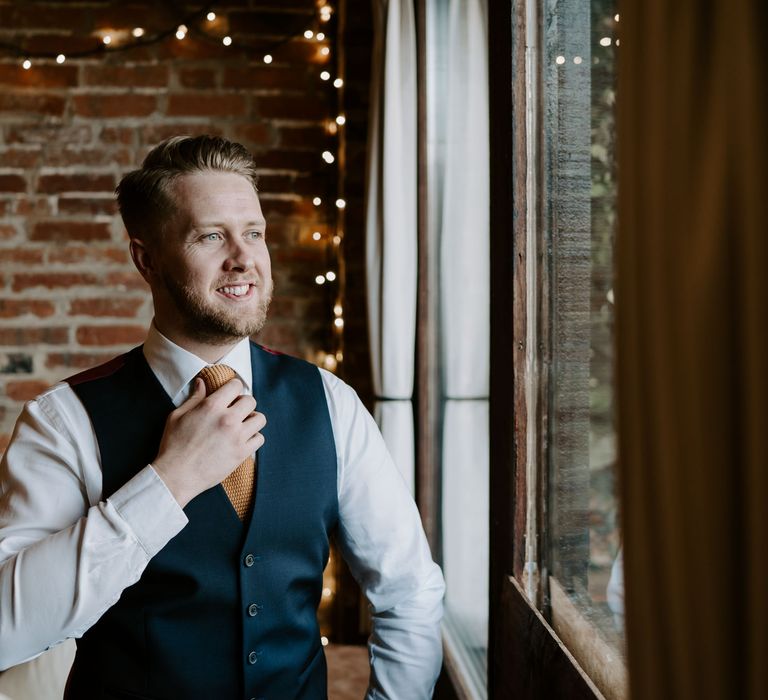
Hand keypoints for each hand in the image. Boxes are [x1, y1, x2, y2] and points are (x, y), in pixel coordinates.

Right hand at [152, 377, 265, 506]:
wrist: (176, 476)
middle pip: (250, 401)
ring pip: (260, 419)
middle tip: (235, 411)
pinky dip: (254, 438)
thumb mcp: (177, 416)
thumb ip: (194, 398)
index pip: (235, 386)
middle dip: (243, 403)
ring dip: (252, 420)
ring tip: (242, 425)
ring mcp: (237, 437)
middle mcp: (227, 419)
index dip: (233, 388)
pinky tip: (243, 440)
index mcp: (211, 407)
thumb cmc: (173, 445)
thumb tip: (202, 382)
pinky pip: (260, 439)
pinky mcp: (241, 453)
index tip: (230, 394)